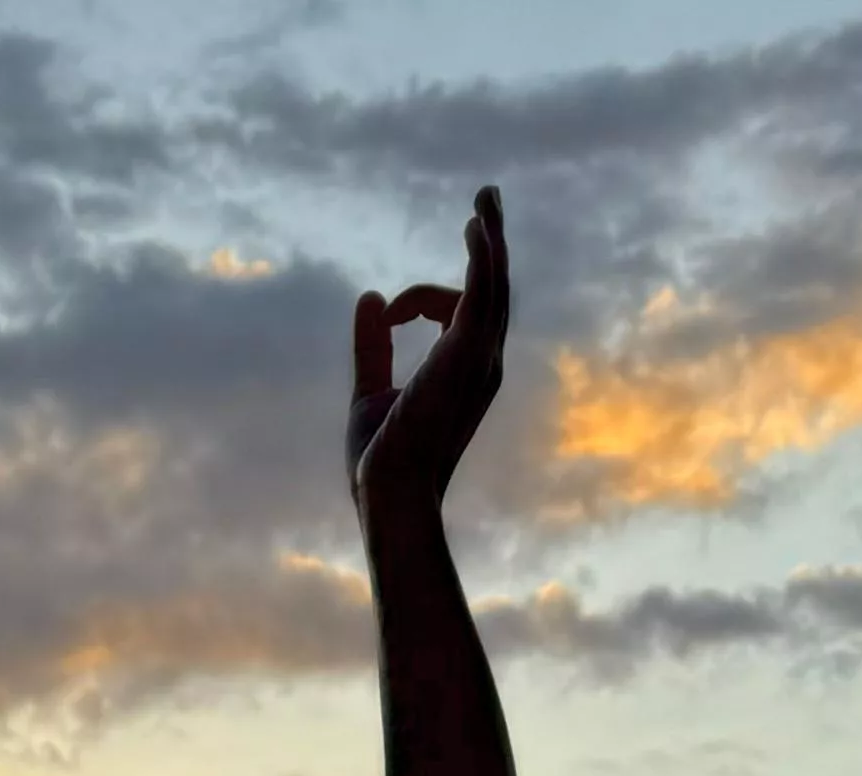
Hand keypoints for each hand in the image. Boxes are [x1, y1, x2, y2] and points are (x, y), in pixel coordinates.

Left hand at [347, 185, 508, 534]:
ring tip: (485, 198)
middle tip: (486, 199)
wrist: (388, 491)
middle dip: (489, 242)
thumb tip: (368, 298)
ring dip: (489, 238)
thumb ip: (372, 346)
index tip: (387, 312)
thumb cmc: (382, 457)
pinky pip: (482, 296)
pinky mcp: (466, 355)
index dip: (416, 300)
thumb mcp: (370, 389)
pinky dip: (480, 259)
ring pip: (493, 285)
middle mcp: (483, 362)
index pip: (452, 309)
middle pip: (492, 288)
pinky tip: (474, 226)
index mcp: (465, 371)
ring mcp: (479, 359)